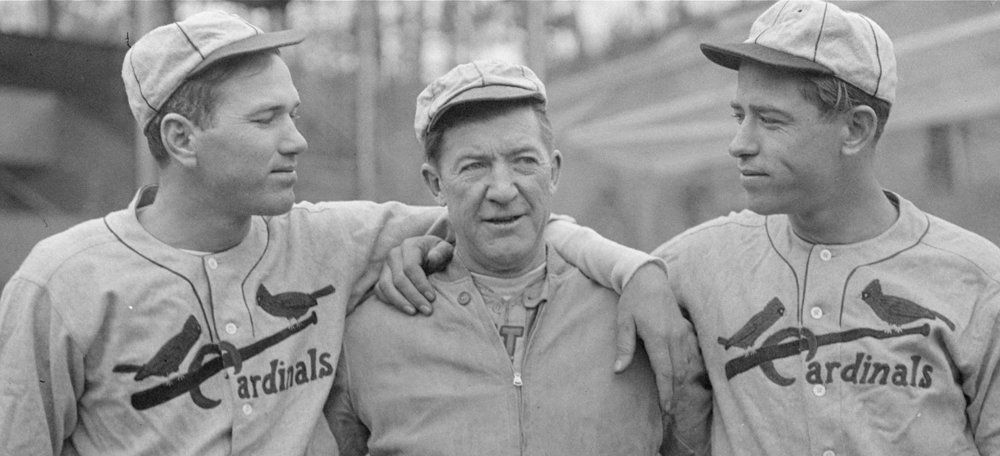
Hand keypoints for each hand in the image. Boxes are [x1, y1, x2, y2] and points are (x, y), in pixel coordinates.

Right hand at [375, 235, 452, 314]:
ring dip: (399, 302)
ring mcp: (385, 266)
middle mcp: (394, 254)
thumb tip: (432, 258)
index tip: (432, 298)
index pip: (411, 267)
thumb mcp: (445, 250)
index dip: (421, 284)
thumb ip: (442, 252)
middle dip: (414, 297)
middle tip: (427, 310)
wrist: (428, 254)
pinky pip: (379, 291)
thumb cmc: (439, 254)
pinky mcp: (381, 276)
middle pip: (399, 279)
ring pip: (386, 286)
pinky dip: (389, 301)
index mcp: (410, 246)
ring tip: (414, 312)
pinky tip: (403, 309)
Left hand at [614, 262, 688, 414]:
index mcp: (658, 337)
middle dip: (674, 393)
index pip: (664, 372)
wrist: (649, 279)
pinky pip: (689, 355)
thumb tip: (618, 370)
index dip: (665, 392)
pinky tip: (680, 379)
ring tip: (673, 399)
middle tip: (669, 411)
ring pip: (685, 365)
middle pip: (678, 373)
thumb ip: (624, 346)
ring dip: (680, 383)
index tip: (665, 408)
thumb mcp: (623, 321)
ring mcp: (683, 333)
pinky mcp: (686, 330)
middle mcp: (674, 337)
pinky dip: (685, 369)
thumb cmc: (632, 300)